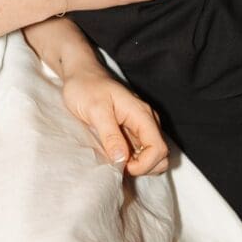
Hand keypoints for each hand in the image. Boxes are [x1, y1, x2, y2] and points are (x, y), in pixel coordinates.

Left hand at [25, 17, 168, 174]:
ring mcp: (140, 126)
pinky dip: (131, 160)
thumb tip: (121, 160)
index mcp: (142, 114)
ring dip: (138, 165)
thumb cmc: (86, 88)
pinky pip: (140, 151)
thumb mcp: (95, 110)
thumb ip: (110, 134)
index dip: (144, 165)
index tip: (121, 167)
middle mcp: (146, 121)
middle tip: (118, 166)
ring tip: (114, 160)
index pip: (159, 148)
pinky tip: (114, 156)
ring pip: (152, 155)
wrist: (80, 74)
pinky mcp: (131, 130)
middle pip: (161, 155)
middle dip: (143, 167)